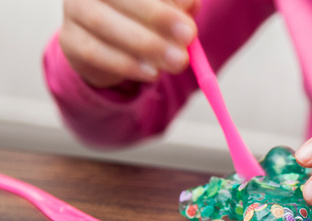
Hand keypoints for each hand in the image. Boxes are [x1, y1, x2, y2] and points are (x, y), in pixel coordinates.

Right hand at [59, 0, 199, 87]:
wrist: (111, 51)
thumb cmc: (145, 21)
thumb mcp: (168, 9)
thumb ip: (180, 4)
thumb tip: (190, 3)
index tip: (190, 18)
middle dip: (156, 16)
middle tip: (188, 36)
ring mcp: (74, 10)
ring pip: (102, 22)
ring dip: (144, 44)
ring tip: (177, 61)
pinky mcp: (70, 40)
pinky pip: (95, 52)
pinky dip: (126, 64)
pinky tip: (152, 72)